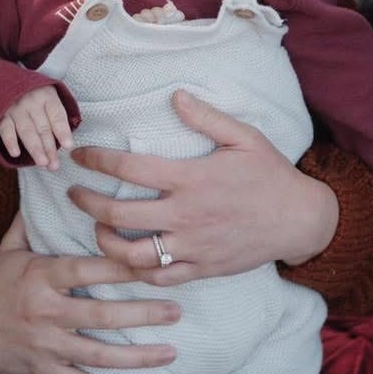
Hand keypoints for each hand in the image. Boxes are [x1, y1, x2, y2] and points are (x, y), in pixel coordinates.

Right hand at [0, 84, 72, 168]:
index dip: (63, 131)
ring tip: (42, 162)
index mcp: (47, 95)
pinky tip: (16, 153)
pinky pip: (6, 130)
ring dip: (35, 148)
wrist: (4, 82)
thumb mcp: (47, 97)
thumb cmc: (32, 95)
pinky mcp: (1, 115)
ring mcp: (15, 108)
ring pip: (27, 131)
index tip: (68, 146)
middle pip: (43, 127)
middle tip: (54, 164)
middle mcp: (31, 101)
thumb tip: (67, 142)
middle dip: (50, 148)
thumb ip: (55, 115)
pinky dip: (10, 141)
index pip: (57, 115)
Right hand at [0, 214, 179, 373]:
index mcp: (42, 277)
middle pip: (101, 316)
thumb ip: (32, 222)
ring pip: (98, 355)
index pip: (87, 271)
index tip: (151, 264)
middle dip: (142, 314)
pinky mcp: (45, 370)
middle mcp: (47, 312)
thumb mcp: (8, 249)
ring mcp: (47, 345)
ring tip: (170, 352)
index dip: (120, 268)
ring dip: (137, 356)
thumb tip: (49, 186)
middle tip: (175, 310)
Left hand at [69, 89, 338, 285]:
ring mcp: (192, 247)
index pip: (128, 169)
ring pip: (132, 255)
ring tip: (94, 229)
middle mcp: (186, 215)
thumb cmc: (270, 174)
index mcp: (191, 178)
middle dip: (85, 203)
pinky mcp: (201, 269)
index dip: (96, 161)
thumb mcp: (243, 137)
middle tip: (72, 192)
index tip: (78, 155)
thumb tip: (176, 96)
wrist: (300, 220)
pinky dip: (135, 271)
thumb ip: (206, 117)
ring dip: (104, 242)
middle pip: (118, 215)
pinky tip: (124, 259)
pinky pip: (159, 277)